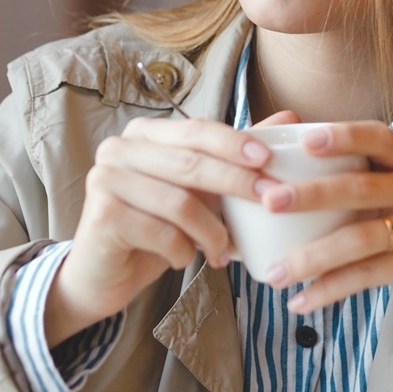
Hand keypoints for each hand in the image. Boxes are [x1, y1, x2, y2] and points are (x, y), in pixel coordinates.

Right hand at [45, 111, 299, 345]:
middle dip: (236, 183)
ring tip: (224, 252)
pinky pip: (163, 233)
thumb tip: (289, 117)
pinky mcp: (103, 216)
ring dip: (213, 232)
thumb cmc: (155, 228)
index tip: (268, 160)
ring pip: (180, 203)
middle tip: (270, 201)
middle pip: (190, 163)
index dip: (234, 142)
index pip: (196, 129)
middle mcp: (119, 149)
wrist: (104, 274)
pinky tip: (185, 259)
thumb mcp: (197, 191)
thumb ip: (234, 157)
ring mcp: (106, 180)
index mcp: (144, 134)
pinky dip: (184, 252)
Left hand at [256, 121, 392, 359]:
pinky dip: (331, 289)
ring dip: (312, 257)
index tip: (304, 138)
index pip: (376, 137)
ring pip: (361, 238)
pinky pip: (369, 274)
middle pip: (360, 187)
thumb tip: (275, 187)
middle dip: (310, 194)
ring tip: (273, 274)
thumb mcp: (390, 203)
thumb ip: (350, 188)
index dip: (343, 135)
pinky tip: (301, 301)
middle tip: (268, 202)